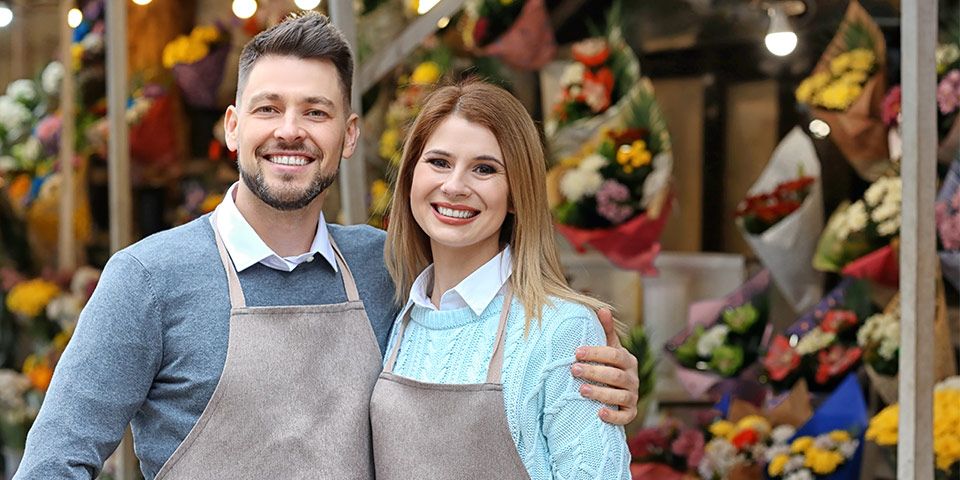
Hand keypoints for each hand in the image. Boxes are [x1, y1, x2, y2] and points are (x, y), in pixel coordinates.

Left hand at [572, 308, 639, 424]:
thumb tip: (602, 309)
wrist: (617, 392)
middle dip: (594, 372)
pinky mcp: (630, 412)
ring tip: (581, 390)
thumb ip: (606, 330)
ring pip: (620, 396)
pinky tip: (600, 413)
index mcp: (628, 360)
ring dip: (600, 393)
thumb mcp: (608, 347)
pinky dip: (613, 416)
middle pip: (615, 376)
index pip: (614, 354)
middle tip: (573, 369)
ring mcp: (633, 396)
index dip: (596, 353)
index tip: (577, 352)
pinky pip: (625, 416)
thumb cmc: (609, 365)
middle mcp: (633, 378)